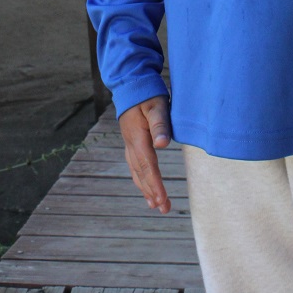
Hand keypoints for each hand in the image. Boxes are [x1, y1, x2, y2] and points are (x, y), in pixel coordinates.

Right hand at [118, 95, 172, 213]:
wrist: (131, 84)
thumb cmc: (147, 93)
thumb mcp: (157, 105)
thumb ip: (160, 125)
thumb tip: (162, 145)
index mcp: (138, 138)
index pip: (148, 166)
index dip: (156, 184)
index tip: (163, 200)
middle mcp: (131, 144)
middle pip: (141, 173)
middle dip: (152, 192)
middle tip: (163, 209)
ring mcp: (129, 143)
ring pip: (136, 171)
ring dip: (146, 188)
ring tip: (155, 205)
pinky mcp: (131, 141)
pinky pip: (134, 165)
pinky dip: (140, 178)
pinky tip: (145, 185)